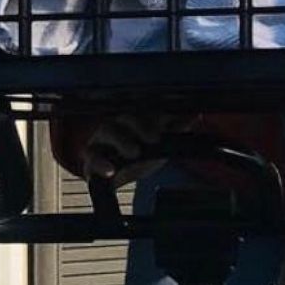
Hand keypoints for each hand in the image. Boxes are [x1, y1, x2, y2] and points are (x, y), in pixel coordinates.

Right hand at [81, 110, 197, 184]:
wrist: (119, 175)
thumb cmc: (142, 154)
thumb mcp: (162, 145)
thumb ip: (176, 130)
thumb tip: (193, 116)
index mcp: (136, 117)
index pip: (145, 109)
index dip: (157, 115)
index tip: (167, 124)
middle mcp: (118, 123)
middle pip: (125, 116)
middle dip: (140, 126)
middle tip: (154, 140)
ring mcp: (102, 138)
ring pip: (106, 130)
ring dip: (121, 141)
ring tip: (134, 153)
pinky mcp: (91, 155)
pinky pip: (91, 155)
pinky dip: (100, 163)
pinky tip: (111, 171)